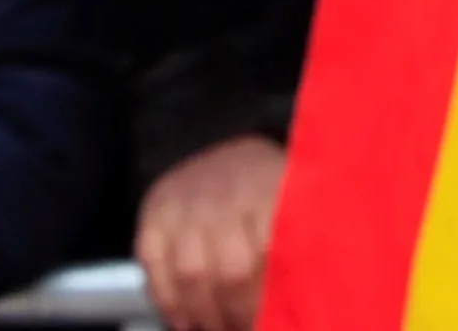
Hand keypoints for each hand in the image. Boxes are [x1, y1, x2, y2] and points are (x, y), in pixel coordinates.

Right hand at [137, 132, 285, 330]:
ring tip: (218, 326)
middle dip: (238, 313)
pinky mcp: (154, 214)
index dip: (268, 298)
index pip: (270, 255)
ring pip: (191, 274)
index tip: (274, 319)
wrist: (221, 145)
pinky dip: (167, 302)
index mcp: (268, 192)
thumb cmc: (264, 188)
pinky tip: (184, 320)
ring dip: (205, 314)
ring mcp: (186, 205)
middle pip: (231, 272)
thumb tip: (304, 295)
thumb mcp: (294, 199)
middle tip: (245, 326)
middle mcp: (225, 196)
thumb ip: (299, 241)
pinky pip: (153, 266)